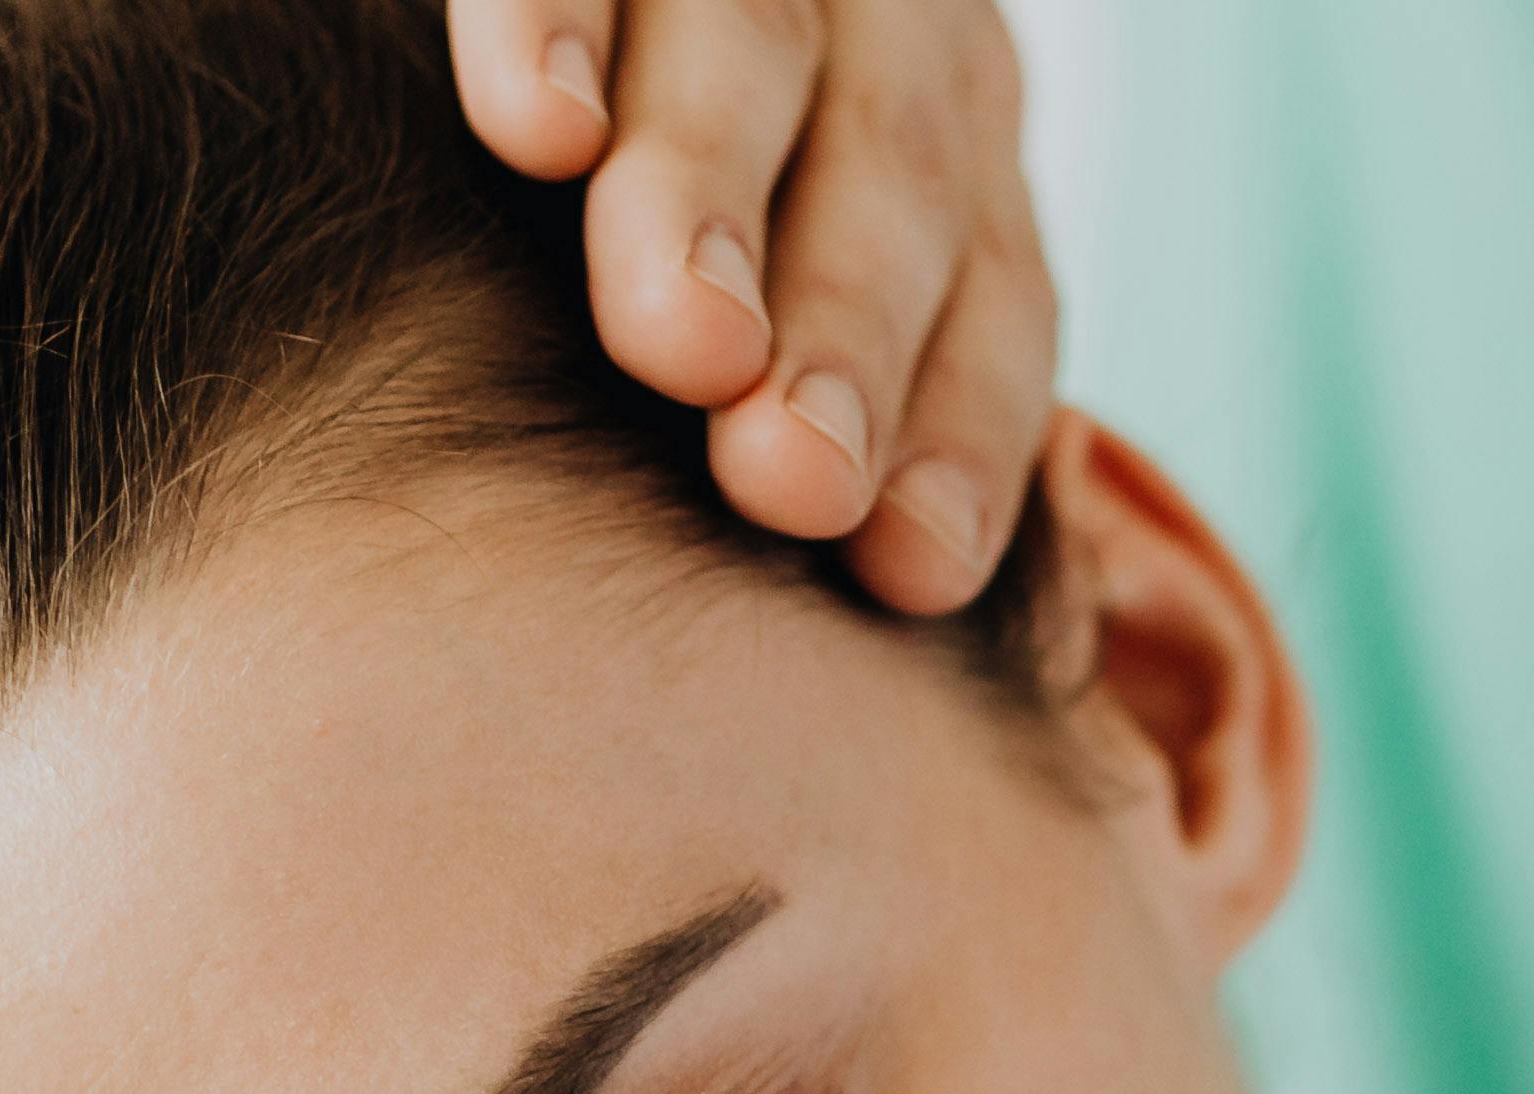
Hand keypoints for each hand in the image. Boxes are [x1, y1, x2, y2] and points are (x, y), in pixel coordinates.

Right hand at [448, 0, 1059, 613]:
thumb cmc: (725, 205)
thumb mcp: (819, 260)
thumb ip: (863, 388)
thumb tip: (895, 596)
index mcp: (954, 139)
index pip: (996, 289)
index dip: (966, 424)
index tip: (912, 569)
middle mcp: (883, 25)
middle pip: (891, 171)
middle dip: (845, 327)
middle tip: (791, 477)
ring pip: (750, 47)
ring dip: (711, 201)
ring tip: (680, 343)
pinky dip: (552, 27)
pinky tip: (537, 129)